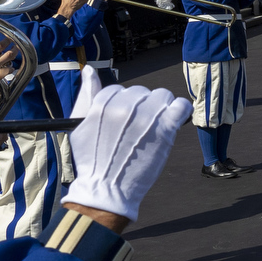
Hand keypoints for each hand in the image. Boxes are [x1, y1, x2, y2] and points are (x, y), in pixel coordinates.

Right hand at [61, 76, 192, 224]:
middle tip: (139, 128)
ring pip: (162, 96)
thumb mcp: (80, 126)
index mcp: (104, 103)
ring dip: (160, 108)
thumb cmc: (91, 161)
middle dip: (141, 107)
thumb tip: (89, 70)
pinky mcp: (165, 129)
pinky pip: (181, 106)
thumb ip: (87, 95)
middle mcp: (126, 106)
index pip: (120, 90)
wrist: (106, 190)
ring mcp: (147, 117)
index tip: (124, 121)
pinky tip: (175, 120)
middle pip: (142, 92)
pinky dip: (180, 110)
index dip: (124, 105)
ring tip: (155, 125)